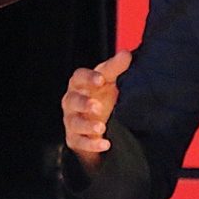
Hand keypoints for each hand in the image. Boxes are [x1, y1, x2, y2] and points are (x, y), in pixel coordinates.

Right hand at [62, 50, 132, 167]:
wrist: (103, 122)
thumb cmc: (103, 95)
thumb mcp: (110, 80)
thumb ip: (116, 68)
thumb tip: (125, 54)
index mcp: (80, 84)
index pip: (79, 77)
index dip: (88, 77)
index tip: (101, 79)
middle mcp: (72, 101)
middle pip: (72, 100)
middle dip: (83, 103)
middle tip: (97, 106)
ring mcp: (72, 121)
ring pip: (74, 123)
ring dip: (86, 126)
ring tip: (101, 128)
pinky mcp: (75, 139)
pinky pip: (79, 142)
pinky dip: (91, 144)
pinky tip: (104, 144)